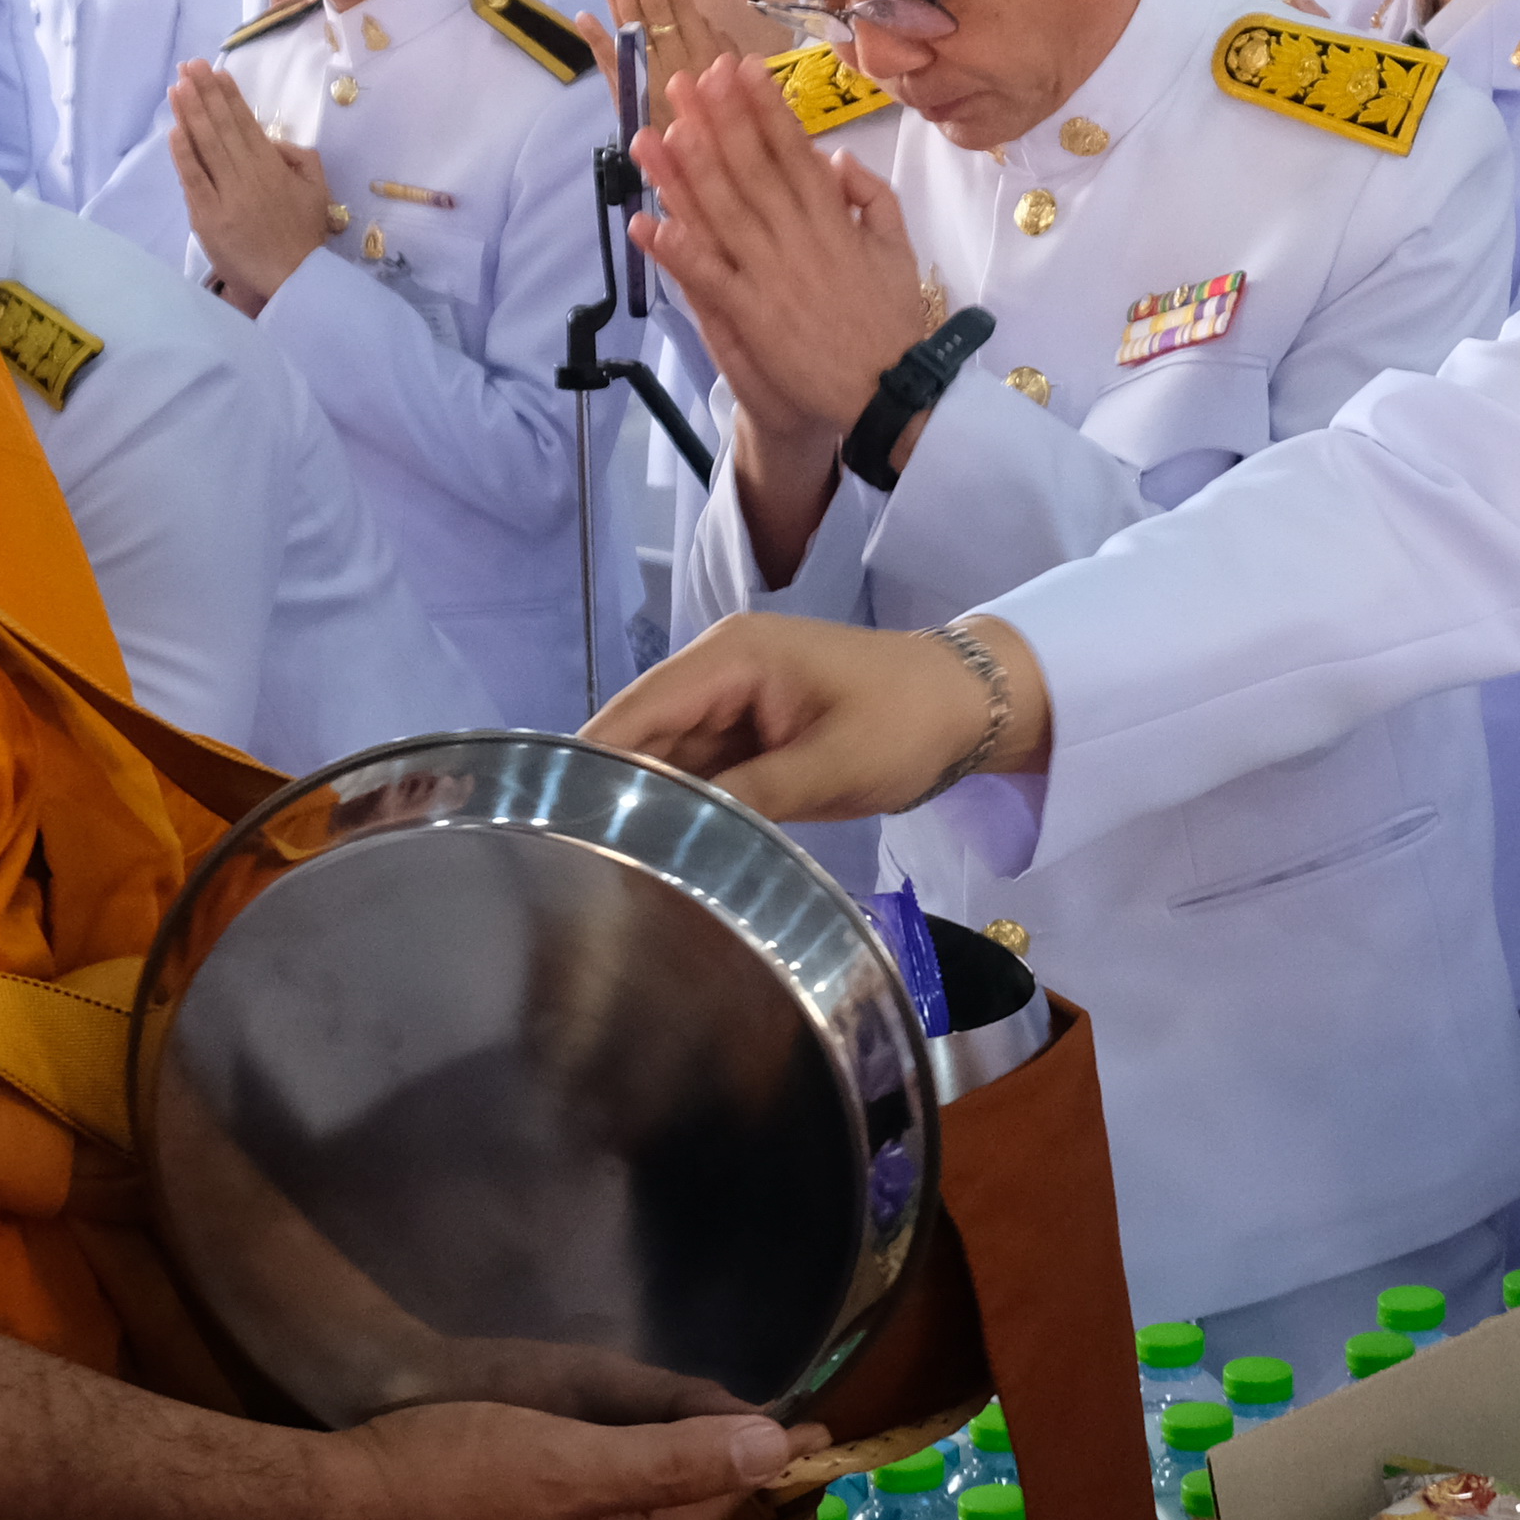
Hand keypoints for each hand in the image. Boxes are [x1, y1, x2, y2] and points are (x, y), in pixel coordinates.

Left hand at [167, 61, 333, 312]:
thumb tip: (271, 139)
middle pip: (222, 127)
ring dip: (190, 113)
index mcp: (274, 166)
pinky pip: (194, 179)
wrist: (293, 279)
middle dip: (205, 93)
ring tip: (178, 86)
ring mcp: (227, 195)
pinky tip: (175, 130)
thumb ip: (299, 156)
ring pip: (206, 146)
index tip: (215, 71)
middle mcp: (249, 174)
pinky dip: (184, 154)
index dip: (229, 95)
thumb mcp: (316, 189)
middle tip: (189, 65)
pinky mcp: (208, 217)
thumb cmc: (303, 234)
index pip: (246, 122)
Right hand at [316, 1397, 803, 1519]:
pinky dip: (618, 1475)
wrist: (327, 1511)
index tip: (813, 1417)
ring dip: (669, 1466)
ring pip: (635, 1514)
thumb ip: (677, 1460)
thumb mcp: (572, 1463)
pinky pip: (592, 1514)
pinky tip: (618, 1441)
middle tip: (765, 1403)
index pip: (712, 1507)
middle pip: (676, 1515)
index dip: (758, 1452)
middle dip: (716, 1461)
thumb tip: (778, 1448)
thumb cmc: (449, 1481)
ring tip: (711, 1415)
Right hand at [589, 609, 1041, 821]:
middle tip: (569, 858)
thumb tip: (678, 837)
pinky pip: (701, 764)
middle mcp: (719, 669)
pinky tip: (659, 846)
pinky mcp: (752, 727)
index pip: (638, 710)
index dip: (590, 760)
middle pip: (643, 732)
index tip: (547, 816)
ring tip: (600, 862)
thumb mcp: (832, 767)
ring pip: (667, 753)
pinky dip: (684, 800)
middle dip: (610, 786)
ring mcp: (735, 698)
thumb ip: (749, 799)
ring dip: (645, 799)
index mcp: (731, 658)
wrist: (972, 704)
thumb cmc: (909, 722)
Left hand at [628, 56, 930, 571]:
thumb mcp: (898, 248)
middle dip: (719, 120)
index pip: (793, 150)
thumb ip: (872, 196)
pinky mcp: (752, 314)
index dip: (764, 107)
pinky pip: (708, 275)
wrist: (891, 389)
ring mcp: (772, 275)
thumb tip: (835, 157)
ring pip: (724, 211)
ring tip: (659, 130)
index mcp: (833, 219)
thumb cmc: (893, 320)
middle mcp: (799, 238)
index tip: (740, 70)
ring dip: (688, 170)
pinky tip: (643, 222)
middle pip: (752, 168)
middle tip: (689, 79)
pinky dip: (675, 249)